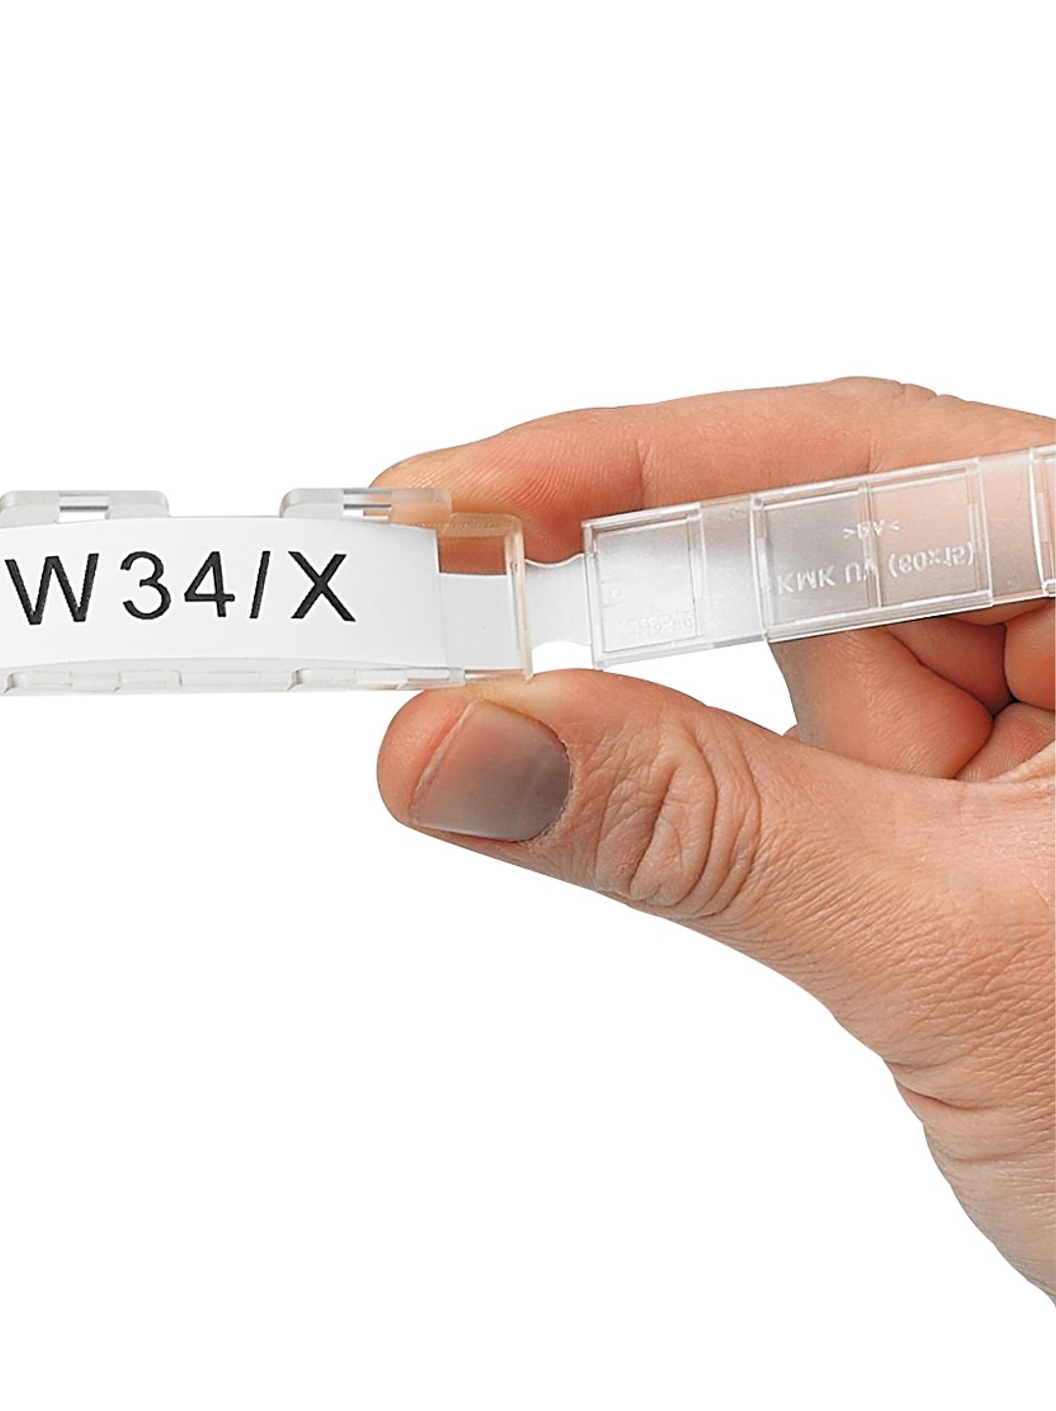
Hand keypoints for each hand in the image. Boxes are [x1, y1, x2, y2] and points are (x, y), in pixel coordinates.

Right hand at [375, 378, 1054, 1292]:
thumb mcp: (952, 948)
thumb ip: (697, 829)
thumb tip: (454, 743)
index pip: (859, 462)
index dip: (632, 465)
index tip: (451, 501)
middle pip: (796, 538)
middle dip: (602, 574)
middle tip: (414, 586)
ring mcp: (1009, 704)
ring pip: (774, 647)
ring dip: (637, 687)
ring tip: (502, 701)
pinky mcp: (945, 794)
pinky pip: (777, 744)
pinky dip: (676, 769)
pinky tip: (604, 777)